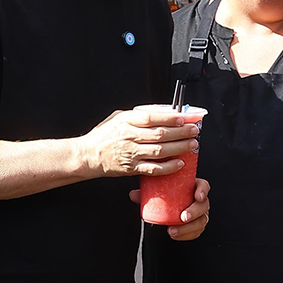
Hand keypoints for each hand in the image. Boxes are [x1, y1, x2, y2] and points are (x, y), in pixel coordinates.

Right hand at [80, 109, 199, 177]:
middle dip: (180, 133)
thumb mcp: (117, 117)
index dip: (169, 118)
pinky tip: (180, 163)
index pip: (150, 118)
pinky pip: (153, 169)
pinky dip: (168, 167)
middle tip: (194, 130)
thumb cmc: (103, 136)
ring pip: (160, 151)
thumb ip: (136, 115)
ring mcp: (131, 154)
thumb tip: (161, 113)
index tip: (183, 118)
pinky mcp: (132, 168)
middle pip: (159, 134)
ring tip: (192, 144)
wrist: (88, 156)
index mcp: (125, 121)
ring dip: (179, 148)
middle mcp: (129, 137)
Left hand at [129, 179, 210, 240]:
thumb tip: (133, 195)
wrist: (167, 208)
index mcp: (192, 187)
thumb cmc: (166, 195)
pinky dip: (186, 235)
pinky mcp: (197, 225)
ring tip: (173, 231)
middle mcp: (199, 201)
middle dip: (195, 212)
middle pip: (204, 205)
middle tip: (183, 217)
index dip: (203, 190)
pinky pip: (196, 232)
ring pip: (201, 221)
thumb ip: (146, 192)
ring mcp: (200, 214)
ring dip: (188, 228)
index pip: (203, 186)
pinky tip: (175, 235)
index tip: (197, 196)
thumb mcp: (157, 191)